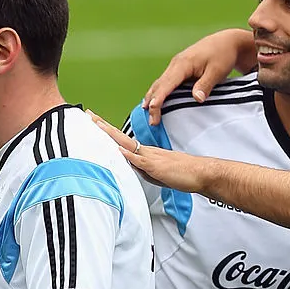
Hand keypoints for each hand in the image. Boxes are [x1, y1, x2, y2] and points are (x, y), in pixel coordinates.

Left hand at [91, 111, 208, 192]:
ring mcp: (151, 158)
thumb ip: (143, 168)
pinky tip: (118, 150)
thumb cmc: (182, 173)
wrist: (200, 173)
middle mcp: (147, 151)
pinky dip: (128, 155)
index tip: (97, 123)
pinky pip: (140, 160)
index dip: (110, 132)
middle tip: (89, 115)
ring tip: (97, 125)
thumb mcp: (157, 173)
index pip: (123, 140)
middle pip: (120, 137)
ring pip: (126, 144)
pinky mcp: (156, 167)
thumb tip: (130, 166)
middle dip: (103, 126)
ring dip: (111, 135)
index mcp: (147, 152)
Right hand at [142, 29, 253, 124]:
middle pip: (159, 85)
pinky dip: (158, 94)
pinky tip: (154, 104)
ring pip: (160, 84)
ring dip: (152, 99)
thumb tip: (197, 99)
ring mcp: (176, 67)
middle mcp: (175, 65)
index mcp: (183, 64)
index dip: (158, 98)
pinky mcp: (179, 70)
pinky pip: (165, 83)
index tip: (152, 110)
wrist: (226, 42)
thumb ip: (205, 85)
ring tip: (147, 115)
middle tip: (152, 122)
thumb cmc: (222, 55)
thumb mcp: (217, 71)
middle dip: (152, 103)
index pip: (167, 84)